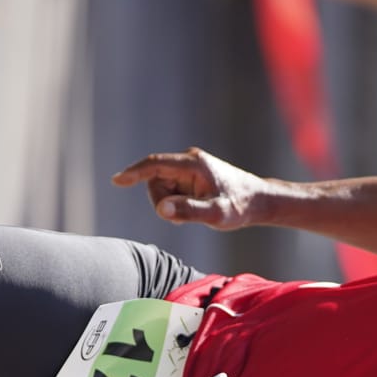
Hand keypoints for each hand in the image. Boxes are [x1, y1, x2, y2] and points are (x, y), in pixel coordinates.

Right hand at [112, 147, 272, 230]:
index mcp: (193, 164)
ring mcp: (190, 167)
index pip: (155, 165)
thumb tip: (161, 209)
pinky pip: (172, 189)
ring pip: (162, 186)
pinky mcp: (191, 175)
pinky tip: (196, 207)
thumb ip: (188, 211)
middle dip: (162, 201)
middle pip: (155, 180)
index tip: (117, 181)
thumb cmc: (240, 207)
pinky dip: (177, 202)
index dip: (134, 173)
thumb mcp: (216, 214)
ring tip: (195, 211)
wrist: (259, 201)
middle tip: (183, 217)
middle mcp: (190, 160)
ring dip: (171, 203)